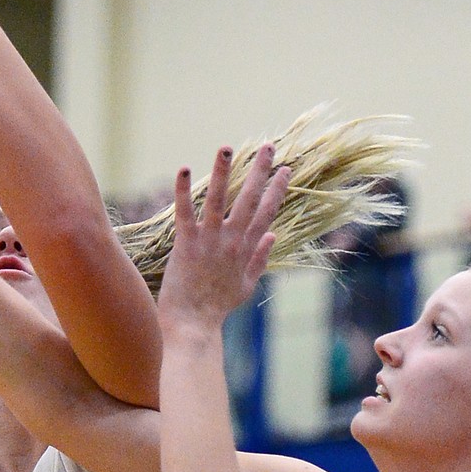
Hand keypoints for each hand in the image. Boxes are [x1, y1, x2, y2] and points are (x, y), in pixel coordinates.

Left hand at [158, 144, 289, 335]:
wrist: (194, 324)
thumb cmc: (217, 307)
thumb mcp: (246, 285)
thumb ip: (260, 258)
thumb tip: (273, 235)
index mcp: (247, 250)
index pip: (267, 213)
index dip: (277, 190)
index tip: (286, 169)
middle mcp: (232, 241)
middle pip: (249, 200)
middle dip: (260, 172)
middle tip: (269, 147)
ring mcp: (210, 241)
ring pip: (218, 199)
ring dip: (223, 172)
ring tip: (226, 147)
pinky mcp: (187, 245)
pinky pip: (186, 213)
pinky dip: (184, 191)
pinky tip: (185, 169)